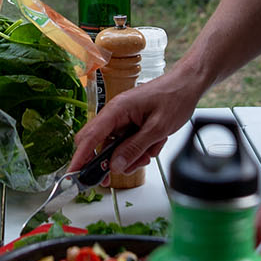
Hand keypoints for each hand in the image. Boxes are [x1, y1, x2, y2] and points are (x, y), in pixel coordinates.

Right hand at [67, 72, 197, 175]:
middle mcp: (115, 115)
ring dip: (132, 156)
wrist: (187, 85)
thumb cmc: (174, 97)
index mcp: (117, 110)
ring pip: (116, 149)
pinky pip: (127, 145)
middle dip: (113, 161)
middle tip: (127, 168)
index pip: (90, 137)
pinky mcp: (130, 124)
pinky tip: (154, 144)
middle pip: (99, 145)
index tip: (74, 174)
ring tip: (152, 149)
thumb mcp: (157, 128)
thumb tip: (115, 166)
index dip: (80, 157)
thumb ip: (134, 148)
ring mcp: (122, 120)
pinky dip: (139, 150)